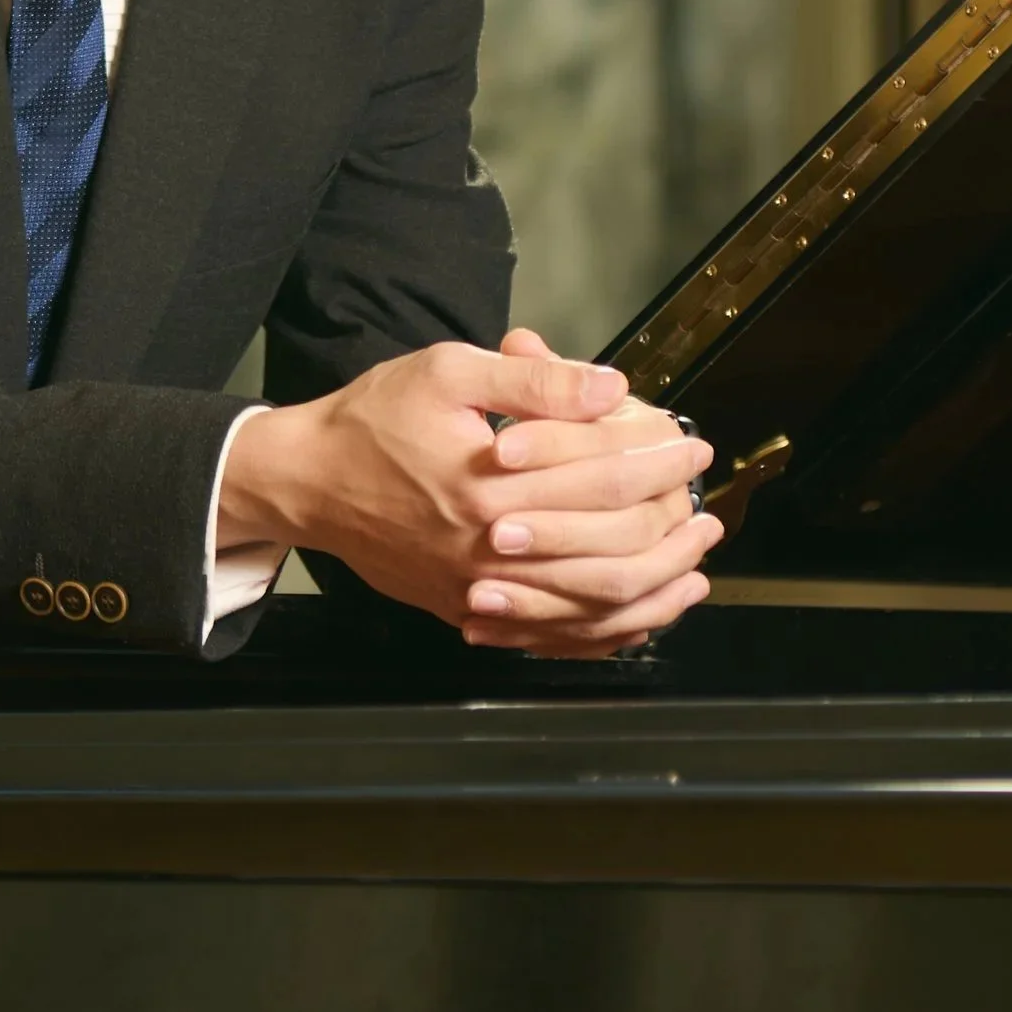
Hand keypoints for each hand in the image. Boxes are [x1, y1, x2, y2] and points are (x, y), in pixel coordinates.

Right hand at [218, 332, 718, 654]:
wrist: (308, 482)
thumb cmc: (373, 421)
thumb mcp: (448, 372)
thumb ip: (532, 380)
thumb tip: (609, 387)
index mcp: (490, 485)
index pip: (604, 476)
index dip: (658, 457)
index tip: (691, 444)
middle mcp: (488, 549)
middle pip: (609, 549)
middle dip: (669, 525)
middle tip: (704, 506)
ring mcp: (477, 591)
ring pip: (588, 606)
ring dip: (652, 588)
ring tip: (693, 567)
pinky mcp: (466, 612)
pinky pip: (550, 639)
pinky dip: (602, 633)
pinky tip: (637, 618)